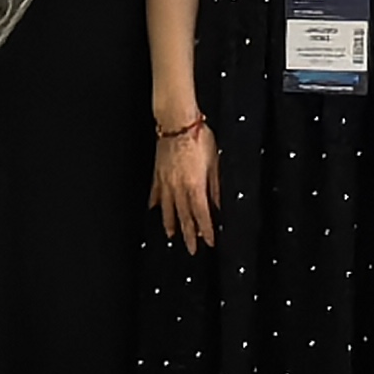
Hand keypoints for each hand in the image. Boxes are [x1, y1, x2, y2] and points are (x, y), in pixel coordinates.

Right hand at [152, 119, 218, 251]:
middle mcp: (178, 188)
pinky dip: (156, 204)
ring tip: (172, 236)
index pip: (201, 214)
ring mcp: (165, 182)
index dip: (206, 230)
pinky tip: (155, 210)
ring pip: (168, 209)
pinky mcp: (158, 174)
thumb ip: (215, 186)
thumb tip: (218, 204)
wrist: (177, 123)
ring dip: (171, 224)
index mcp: (194, 186)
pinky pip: (156, 193)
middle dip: (189, 235)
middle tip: (191, 250)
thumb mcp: (214, 162)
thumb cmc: (199, 138)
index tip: (209, 242)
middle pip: (184, 216)